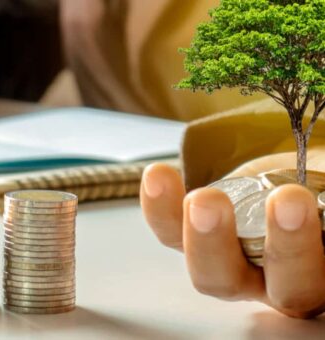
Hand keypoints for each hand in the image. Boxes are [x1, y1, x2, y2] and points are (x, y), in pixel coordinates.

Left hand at [140, 150, 324, 318]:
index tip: (320, 204)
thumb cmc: (320, 189)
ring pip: (214, 273)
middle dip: (289, 250)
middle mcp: (276, 280)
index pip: (320, 283)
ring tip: (208, 199)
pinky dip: (161, 208)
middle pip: (285, 290)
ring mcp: (230, 260)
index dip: (317, 251)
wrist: (285, 176)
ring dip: (208, 238)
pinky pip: (170, 232)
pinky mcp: (192, 233)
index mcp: (318, 275)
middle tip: (291, 201)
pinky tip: (159, 176)